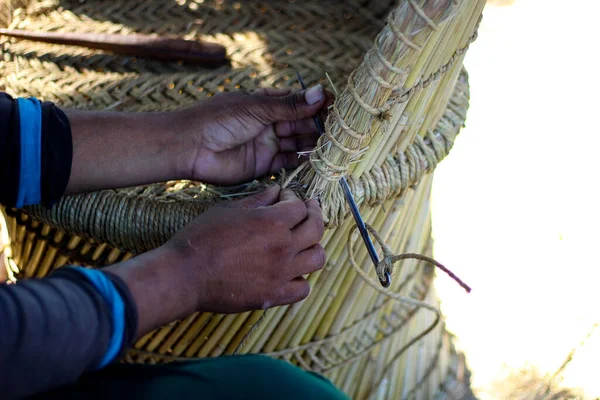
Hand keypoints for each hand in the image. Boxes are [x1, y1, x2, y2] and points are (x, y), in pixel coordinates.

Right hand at [110, 185, 325, 335]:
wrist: (185, 275)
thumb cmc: (201, 238)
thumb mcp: (228, 210)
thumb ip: (257, 200)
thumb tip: (277, 191)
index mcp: (272, 222)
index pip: (301, 207)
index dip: (295, 199)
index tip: (286, 198)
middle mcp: (283, 247)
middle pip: (316, 229)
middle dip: (314, 215)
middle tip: (308, 212)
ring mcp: (281, 274)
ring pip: (318, 258)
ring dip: (313, 246)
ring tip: (303, 242)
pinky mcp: (274, 296)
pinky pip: (303, 289)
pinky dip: (302, 279)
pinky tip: (292, 272)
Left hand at [177, 86, 331, 184]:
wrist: (190, 148)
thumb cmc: (218, 120)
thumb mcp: (257, 108)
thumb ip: (290, 105)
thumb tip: (321, 93)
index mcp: (267, 103)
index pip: (300, 101)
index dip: (319, 104)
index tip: (338, 107)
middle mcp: (270, 123)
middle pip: (302, 123)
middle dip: (320, 126)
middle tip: (341, 130)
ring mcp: (267, 144)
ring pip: (298, 143)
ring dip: (314, 144)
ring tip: (334, 145)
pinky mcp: (264, 165)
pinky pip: (288, 163)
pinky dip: (303, 162)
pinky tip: (318, 160)